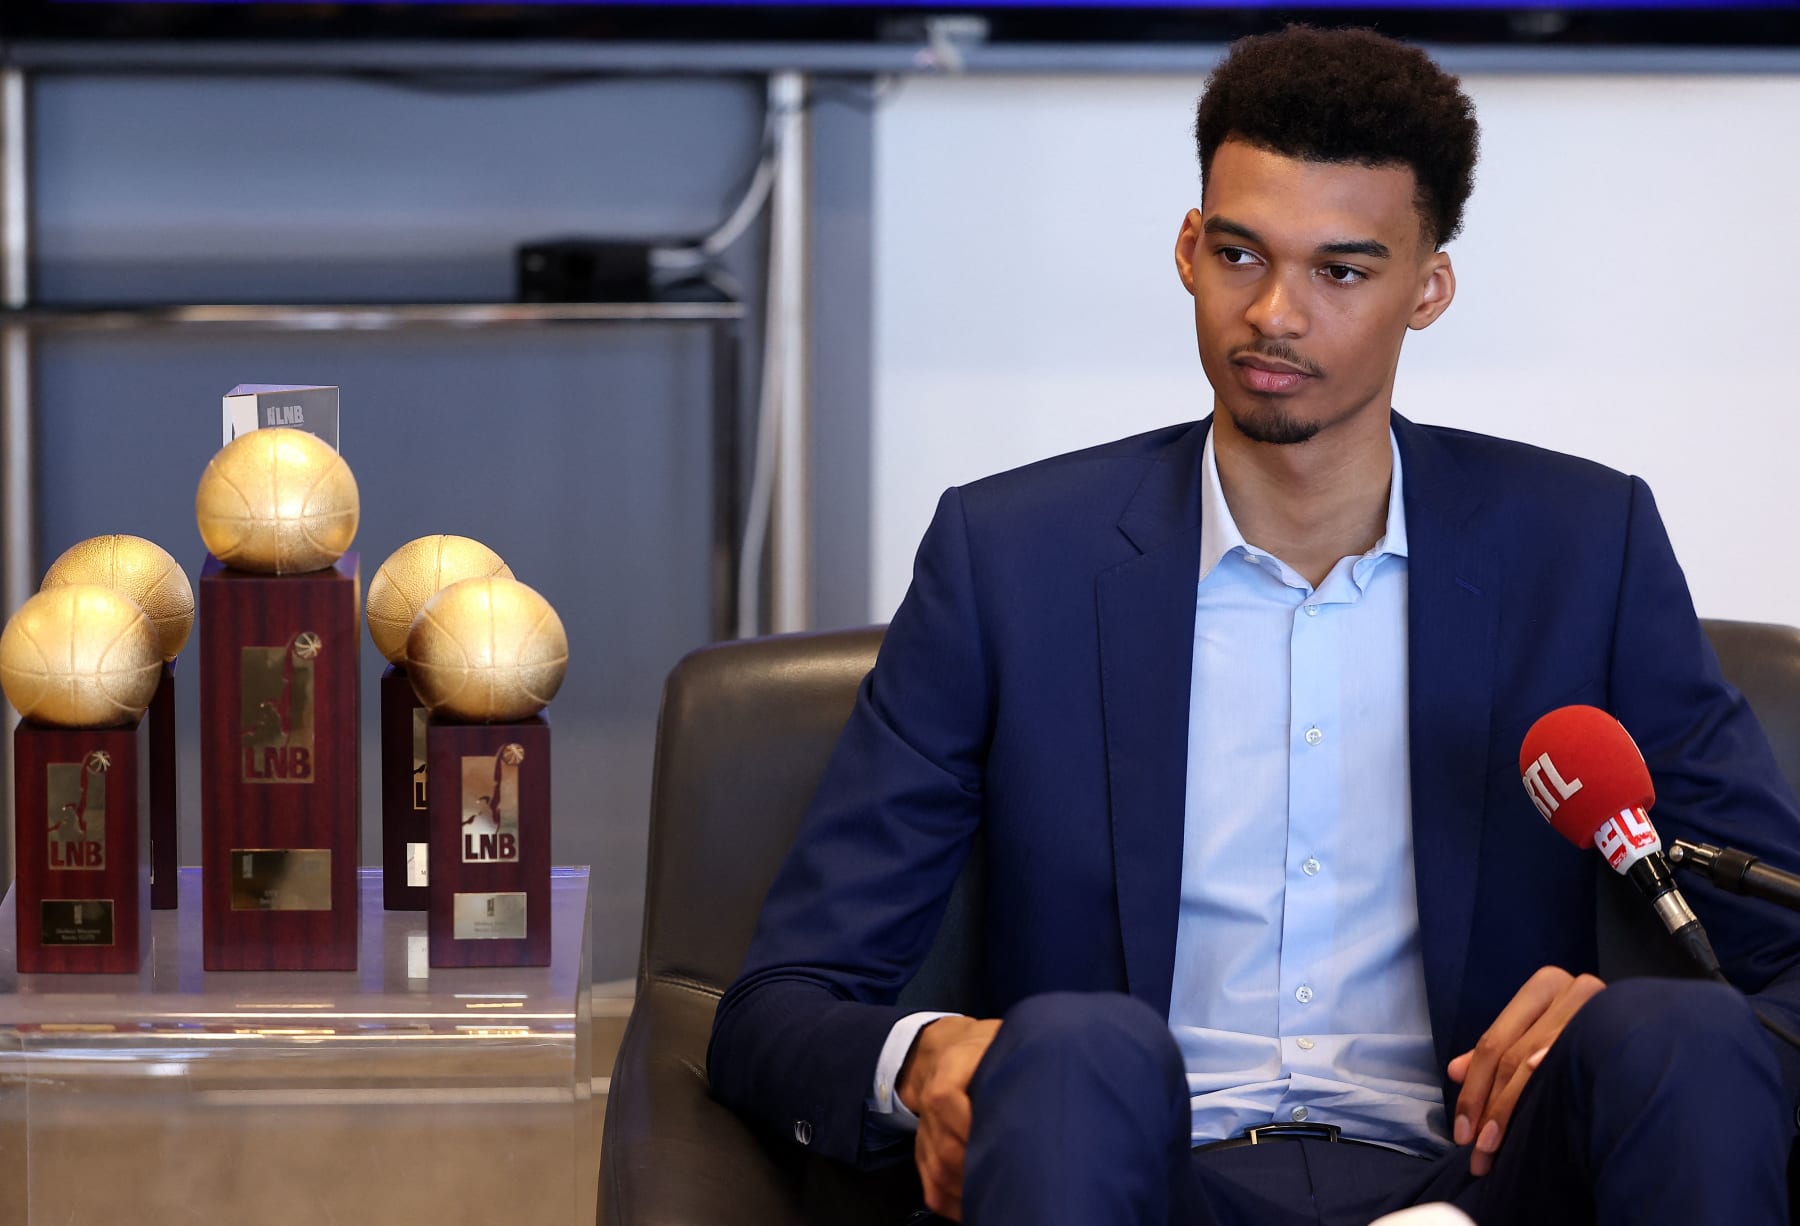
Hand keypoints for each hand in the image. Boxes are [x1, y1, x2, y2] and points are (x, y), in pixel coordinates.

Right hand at [897, 1015, 1001, 1220]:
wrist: (942, 1050)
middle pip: (945, 1148)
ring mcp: (925, 1132)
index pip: (944, 1099)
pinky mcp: (924, 1153)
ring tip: (1006, 1199)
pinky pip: (932, 1188)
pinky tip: (981, 1208)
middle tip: (1020, 1181)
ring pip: (939, 1173)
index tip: (1007, 1141)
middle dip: (979, 1170)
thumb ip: (1017, 1049)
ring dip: (969, 1192)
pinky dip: (954, 1205)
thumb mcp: (998, 1035)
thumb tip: (1054, 1070)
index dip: (969, 1125)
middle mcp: (929, 1104)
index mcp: (948, 1069)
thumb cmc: (982, 1045)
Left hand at [1446, 966, 1604, 1176]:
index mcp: (1546, 985)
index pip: (1493, 1043)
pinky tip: (1536, 1119)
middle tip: (1478, 1150)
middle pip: (1511, 1056)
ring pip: (1535, 1063)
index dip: (1473, 1090)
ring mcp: (1598, 1010)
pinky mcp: (1620, 1033)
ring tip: (1495, 1148)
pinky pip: (1571, 1066)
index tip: (1462, 1133)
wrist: (1657, 1035)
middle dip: (1489, 1107)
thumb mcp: (1535, 1036)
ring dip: (1510, 1110)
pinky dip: (1545, 1093)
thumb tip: (1454, 1070)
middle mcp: (1573, 990)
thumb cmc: (1587, 1037)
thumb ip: (1498, 1050)